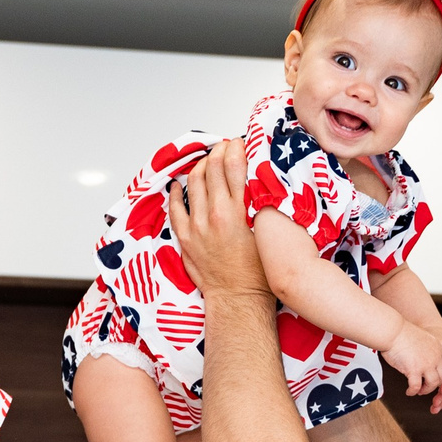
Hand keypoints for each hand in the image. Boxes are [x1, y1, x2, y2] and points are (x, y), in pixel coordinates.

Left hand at [163, 138, 270, 300]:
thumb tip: (258, 182)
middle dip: (218, 153)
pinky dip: (176, 193)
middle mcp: (213, 215)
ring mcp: (196, 226)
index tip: (238, 143)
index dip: (235, 150)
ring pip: (193, 183)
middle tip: (224, 147)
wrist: (238, 298)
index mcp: (237, 212)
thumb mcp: (266, 233)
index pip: (233, 167)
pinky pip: (175, 208)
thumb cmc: (257, 272)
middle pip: (212, 170)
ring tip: (206, 161)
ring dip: (199, 167)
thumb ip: (258, 205)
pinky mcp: (185, 238)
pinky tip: (178, 185)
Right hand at [379, 322, 441, 414]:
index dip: (441, 374)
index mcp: (438, 348)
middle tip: (425, 387)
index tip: (434, 378)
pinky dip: (412, 391)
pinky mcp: (414, 370)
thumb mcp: (422, 339)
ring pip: (432, 384)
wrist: (393, 331)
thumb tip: (423, 357)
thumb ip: (426, 349)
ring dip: (425, 390)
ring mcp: (426, 364)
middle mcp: (435, 357)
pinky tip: (409, 391)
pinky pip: (416, 387)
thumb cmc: (401, 333)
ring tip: (418, 391)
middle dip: (433, 384)